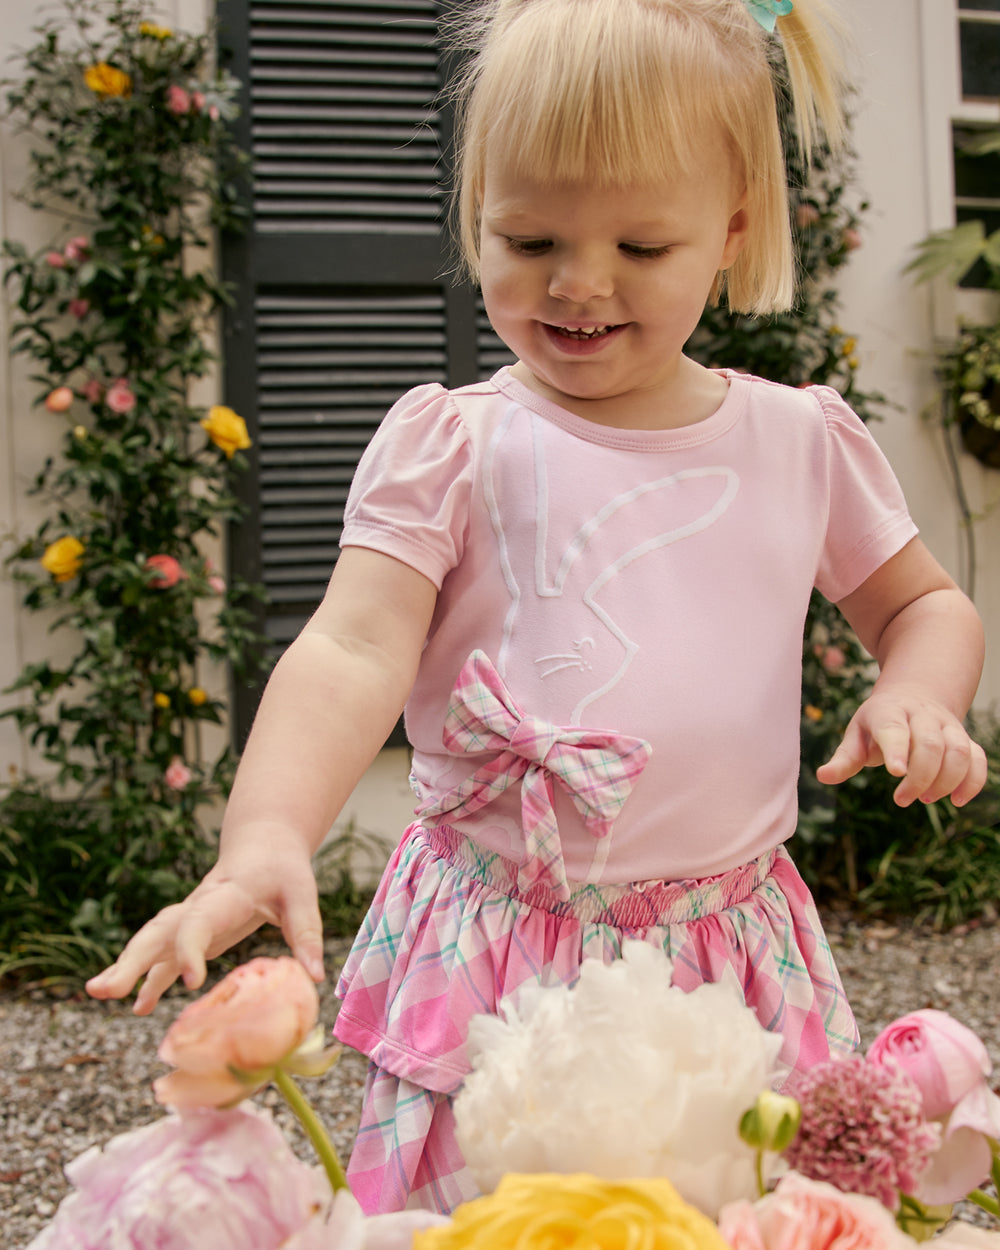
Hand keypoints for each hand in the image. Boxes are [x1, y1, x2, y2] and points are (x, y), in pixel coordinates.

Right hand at [85, 835, 323, 1013]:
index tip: (190, 981)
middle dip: (130, 960)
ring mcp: (190, 918)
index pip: (198, 920)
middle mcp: (198, 905)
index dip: (189, 949)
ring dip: (125, 967)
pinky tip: (139, 1007)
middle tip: (103, 990)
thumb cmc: (283, 869)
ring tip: (99, 994)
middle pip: (158, 930)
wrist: (263, 844)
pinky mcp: (192, 931)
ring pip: (151, 940)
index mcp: (225, 894)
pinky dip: (150, 979)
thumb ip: (306, 933)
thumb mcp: (301, 894)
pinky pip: (164, 955)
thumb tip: (314, 978)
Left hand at [816, 690, 987, 807]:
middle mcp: (922, 715)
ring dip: (946, 781)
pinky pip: (978, 758)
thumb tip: (824, 776)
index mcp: (889, 711)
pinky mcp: (965, 738)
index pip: (894, 729)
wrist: (912, 696)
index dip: (897, 750)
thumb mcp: (856, 734)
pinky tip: (958, 800)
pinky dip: (973, 781)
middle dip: (920, 777)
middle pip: (931, 744)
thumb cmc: (877, 723)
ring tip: (926, 798)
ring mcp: (947, 725)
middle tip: (903, 799)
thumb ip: (844, 758)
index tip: (897, 773)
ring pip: (958, 751)